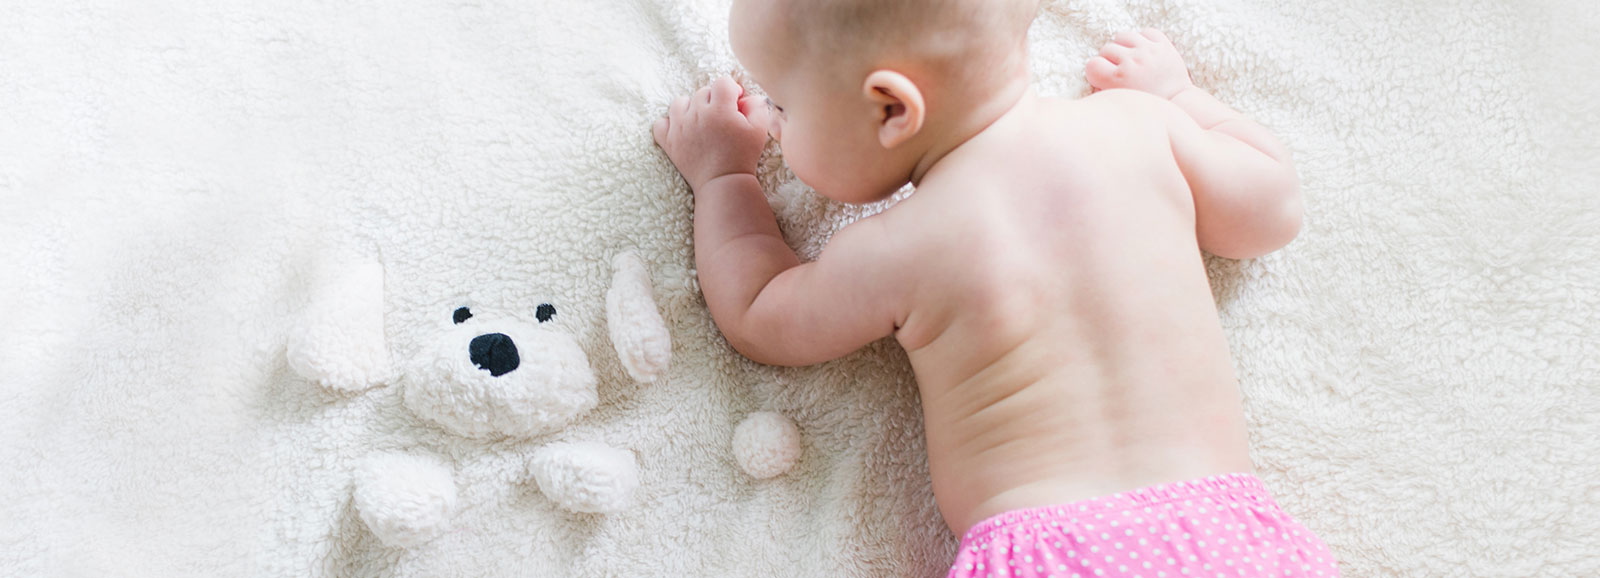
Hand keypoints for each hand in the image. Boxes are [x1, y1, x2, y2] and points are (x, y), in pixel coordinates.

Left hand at [652, 76, 771, 190]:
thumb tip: (746, 96)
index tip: (736, 103)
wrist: (723, 184)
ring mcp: (680, 127)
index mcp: (720, 109)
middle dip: (714, 100)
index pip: (722, 82)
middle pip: (703, 92)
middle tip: (722, 118)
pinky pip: (660, 123)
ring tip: (701, 121)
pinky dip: (669, 124)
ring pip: (680, 102)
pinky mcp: (669, 142)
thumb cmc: (744, 157)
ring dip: (691, 107)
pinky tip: (682, 130)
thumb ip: (757, 106)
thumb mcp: (759, 130)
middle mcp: (697, 114)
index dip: (732, 89)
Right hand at [1085, 29, 1193, 99]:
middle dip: (1109, 60)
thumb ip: (1101, 90)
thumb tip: (1093, 76)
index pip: (1092, 64)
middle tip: (1119, 71)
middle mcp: (1133, 61)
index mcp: (1119, 79)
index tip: (1103, 78)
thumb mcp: (1119, 103)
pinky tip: (1143, 51)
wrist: (1178, 103)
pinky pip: (1145, 32)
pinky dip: (1142, 39)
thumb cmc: (1145, 106)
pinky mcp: (1164, 45)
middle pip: (1106, 49)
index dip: (1095, 72)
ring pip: (1123, 36)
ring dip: (1123, 46)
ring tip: (1129, 58)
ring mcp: (1149, 51)